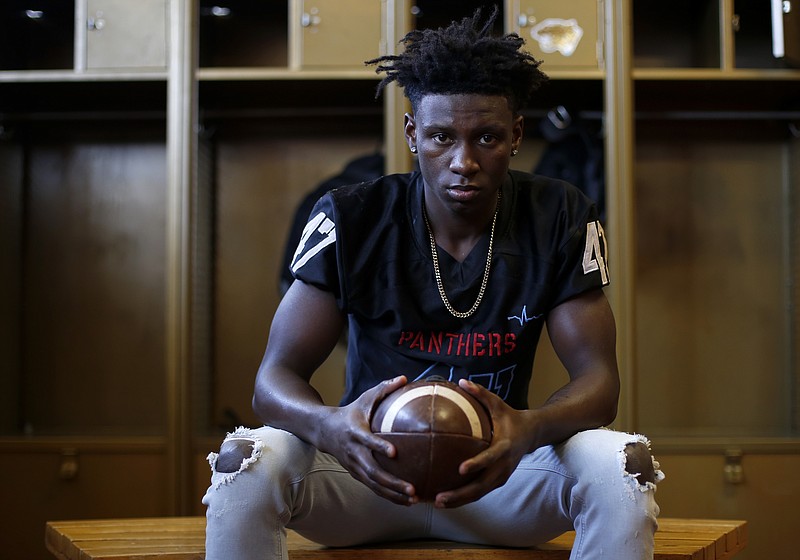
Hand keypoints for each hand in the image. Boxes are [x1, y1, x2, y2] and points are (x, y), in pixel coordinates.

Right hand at [316, 375, 418, 505]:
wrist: (323, 430)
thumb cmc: (350, 412)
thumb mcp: (364, 398)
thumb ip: (383, 389)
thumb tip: (403, 378)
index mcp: (356, 433)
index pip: (368, 441)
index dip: (380, 446)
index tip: (395, 453)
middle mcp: (354, 453)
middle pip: (373, 471)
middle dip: (392, 482)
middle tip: (412, 488)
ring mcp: (354, 466)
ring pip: (374, 484)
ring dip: (393, 494)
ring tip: (414, 499)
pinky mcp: (356, 474)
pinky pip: (373, 488)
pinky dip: (389, 496)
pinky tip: (406, 501)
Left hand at [432, 379, 536, 508]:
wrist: (532, 434)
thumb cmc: (510, 416)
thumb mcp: (497, 403)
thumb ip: (480, 393)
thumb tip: (461, 381)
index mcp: (504, 447)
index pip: (490, 458)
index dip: (477, 464)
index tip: (460, 469)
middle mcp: (504, 466)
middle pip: (481, 486)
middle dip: (460, 494)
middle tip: (439, 497)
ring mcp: (501, 476)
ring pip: (479, 493)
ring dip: (459, 501)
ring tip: (437, 503)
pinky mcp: (498, 481)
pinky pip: (479, 492)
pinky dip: (463, 498)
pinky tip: (444, 499)